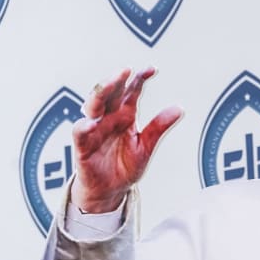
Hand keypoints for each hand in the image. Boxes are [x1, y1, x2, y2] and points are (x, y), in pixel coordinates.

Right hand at [71, 68, 182, 212]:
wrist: (110, 190)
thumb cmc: (125, 166)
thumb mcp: (146, 146)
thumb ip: (159, 127)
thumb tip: (179, 108)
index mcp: (125, 115)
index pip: (131, 92)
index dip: (139, 79)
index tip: (152, 69)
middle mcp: (108, 118)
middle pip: (110, 94)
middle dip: (117, 80)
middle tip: (126, 70)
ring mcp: (94, 130)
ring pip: (93, 106)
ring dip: (100, 94)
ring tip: (110, 84)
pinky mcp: (82, 146)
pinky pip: (80, 133)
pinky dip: (84, 126)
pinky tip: (92, 122)